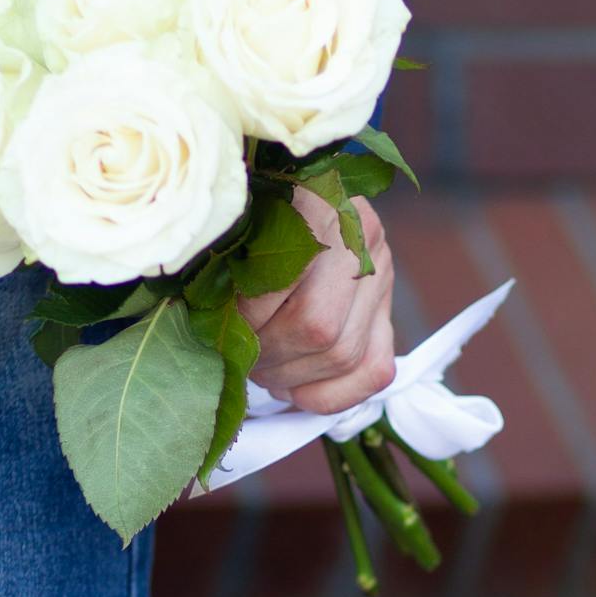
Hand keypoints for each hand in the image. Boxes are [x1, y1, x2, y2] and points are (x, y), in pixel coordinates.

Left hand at [238, 188, 396, 414]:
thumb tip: (207, 325)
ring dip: (291, 376)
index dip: (248, 318)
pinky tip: (294, 388)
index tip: (222, 327)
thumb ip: (224, 265)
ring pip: (343, 355)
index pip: (286, 282)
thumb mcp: (236, 226)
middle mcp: (363, 237)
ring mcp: (383, 279)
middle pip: (318, 327)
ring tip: (261, 369)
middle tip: (240, 356)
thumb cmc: (253, 222)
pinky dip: (328, 395)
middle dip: (270, 354)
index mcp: (321, 201)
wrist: (298, 206)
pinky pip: (372, 373)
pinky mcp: (388, 316)